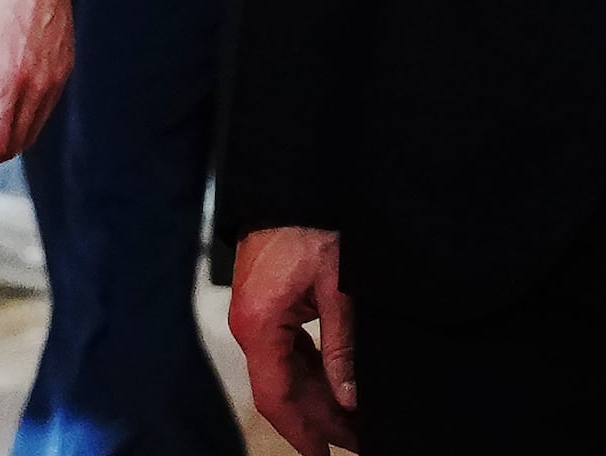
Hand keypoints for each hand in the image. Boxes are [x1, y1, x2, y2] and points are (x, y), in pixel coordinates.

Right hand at [229, 226, 359, 454]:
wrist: (295, 176)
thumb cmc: (312, 218)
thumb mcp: (339, 285)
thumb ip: (341, 345)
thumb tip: (347, 394)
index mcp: (260, 323)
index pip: (277, 396)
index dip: (303, 431)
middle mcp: (250, 323)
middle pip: (281, 389)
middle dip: (318, 419)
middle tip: (355, 441)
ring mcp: (255, 312)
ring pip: (284, 371)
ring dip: (316, 397)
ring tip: (352, 420)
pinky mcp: (267, 301)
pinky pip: (286, 348)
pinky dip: (310, 371)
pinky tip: (334, 384)